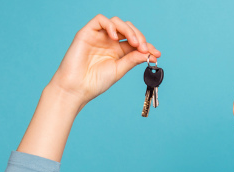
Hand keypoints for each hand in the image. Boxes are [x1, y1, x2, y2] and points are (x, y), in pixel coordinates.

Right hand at [47, 14, 161, 106]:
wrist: (76, 88)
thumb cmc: (96, 82)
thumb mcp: (119, 70)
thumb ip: (132, 59)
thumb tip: (149, 53)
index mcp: (119, 51)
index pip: (136, 43)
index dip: (148, 46)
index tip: (157, 54)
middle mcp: (110, 42)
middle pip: (129, 29)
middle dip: (140, 36)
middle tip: (144, 49)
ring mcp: (99, 36)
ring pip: (116, 22)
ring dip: (129, 30)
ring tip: (134, 43)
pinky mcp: (87, 33)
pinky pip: (100, 20)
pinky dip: (111, 25)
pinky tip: (116, 37)